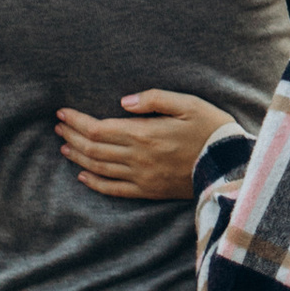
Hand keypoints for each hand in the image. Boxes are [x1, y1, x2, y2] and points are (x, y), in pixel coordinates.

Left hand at [54, 90, 234, 200]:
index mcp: (145, 134)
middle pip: (94, 148)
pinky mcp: (149, 191)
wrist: (231, 164)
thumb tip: (124, 102)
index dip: (77, 121)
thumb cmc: (212, 129)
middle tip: (59, 127)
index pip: (98, 128)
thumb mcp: (189, 104)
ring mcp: (142, 177)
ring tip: (64, 147)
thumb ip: (155, 99)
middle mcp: (138, 157)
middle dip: (73, 136)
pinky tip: (83, 176)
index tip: (62, 113)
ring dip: (79, 156)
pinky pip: (115, 189)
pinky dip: (95, 183)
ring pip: (100, 168)